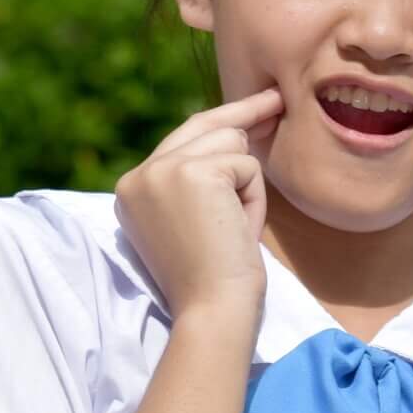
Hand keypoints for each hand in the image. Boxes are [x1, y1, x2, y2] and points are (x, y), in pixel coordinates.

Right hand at [113, 86, 282, 326]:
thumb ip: (202, 179)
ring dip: (249, 186)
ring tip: (235, 230)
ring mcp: (162, 170)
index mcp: (134, 190)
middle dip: (245, 113)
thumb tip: (239, 131)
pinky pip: (247, 166)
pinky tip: (239, 230)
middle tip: (278, 99)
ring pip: (231, 143)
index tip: (251, 110)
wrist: (213, 312)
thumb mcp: (198, 222)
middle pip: (204, 126)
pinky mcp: (192, 172)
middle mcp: (139, 175)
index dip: (220, 123)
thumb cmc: (216, 280)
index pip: (181, 140)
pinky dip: (255, 199)